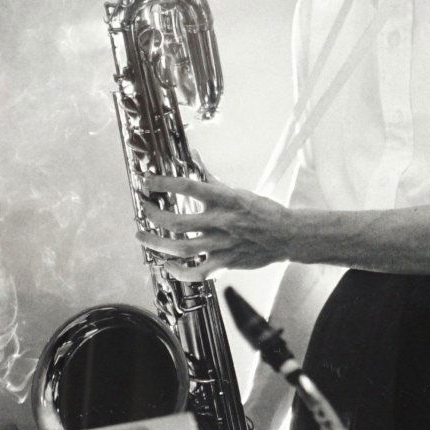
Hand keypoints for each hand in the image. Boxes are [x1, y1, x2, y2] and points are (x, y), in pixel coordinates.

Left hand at [136, 173, 290, 280]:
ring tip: (142, 236)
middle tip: (143, 209)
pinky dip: (179, 271)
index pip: (188, 187)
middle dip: (153, 215)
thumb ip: (211, 177)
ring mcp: (222, 245)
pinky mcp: (225, 263)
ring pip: (181, 248)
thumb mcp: (237, 191)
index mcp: (224, 199)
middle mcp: (221, 222)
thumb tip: (194, 157)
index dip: (163, 183)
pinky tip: (168, 265)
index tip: (146, 181)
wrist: (286, 235)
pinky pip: (197, 272)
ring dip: (156, 244)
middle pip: (177, 222)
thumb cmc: (262, 211)